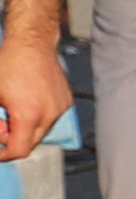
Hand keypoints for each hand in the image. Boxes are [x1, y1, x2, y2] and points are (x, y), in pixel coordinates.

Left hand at [0, 33, 61, 163]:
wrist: (31, 44)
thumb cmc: (8, 65)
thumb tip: (0, 135)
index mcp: (28, 115)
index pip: (19, 150)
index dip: (4, 154)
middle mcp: (49, 114)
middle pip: (31, 143)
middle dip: (14, 139)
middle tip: (2, 124)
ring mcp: (60, 108)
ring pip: (41, 131)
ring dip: (26, 127)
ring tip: (15, 109)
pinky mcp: (66, 101)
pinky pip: (51, 118)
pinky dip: (38, 116)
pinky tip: (28, 101)